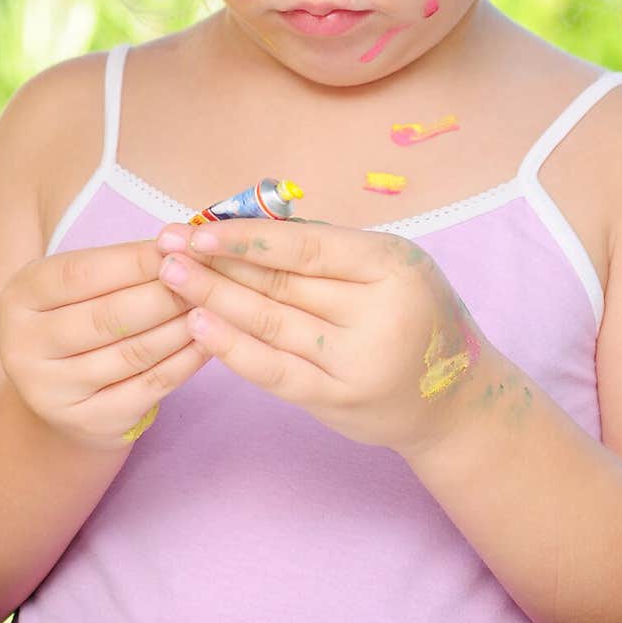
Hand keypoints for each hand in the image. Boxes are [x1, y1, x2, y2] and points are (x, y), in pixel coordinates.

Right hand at [0, 239, 208, 448]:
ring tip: (216, 307)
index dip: (135, 260)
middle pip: (108, 316)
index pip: (81, 274)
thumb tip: (180, 242)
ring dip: (181, 327)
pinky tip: (209, 343)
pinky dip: (185, 363)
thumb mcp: (77, 288)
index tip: (180, 246)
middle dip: (166, 294)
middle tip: (206, 279)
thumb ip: (117, 266)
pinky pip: (149, 387)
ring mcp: (53, 391)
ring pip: (133, 353)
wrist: (61, 397)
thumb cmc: (79, 321)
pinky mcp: (88, 422)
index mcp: (19, 298)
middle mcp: (24, 346)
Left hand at [155, 218, 492, 459]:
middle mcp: (379, 315)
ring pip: (271, 324)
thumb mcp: (393, 267)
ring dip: (214, 298)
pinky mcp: (337, 400)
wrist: (454, 402)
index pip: (308, 246)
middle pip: (282, 283)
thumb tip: (249, 220)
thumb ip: (331, 248)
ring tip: (171, 277)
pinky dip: (232, 347)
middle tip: (168, 245)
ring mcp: (357, 363)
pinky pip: (274, 371)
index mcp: (393, 267)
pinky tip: (198, 325)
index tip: (201, 226)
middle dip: (218, 262)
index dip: (248, 236)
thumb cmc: (416, 317)